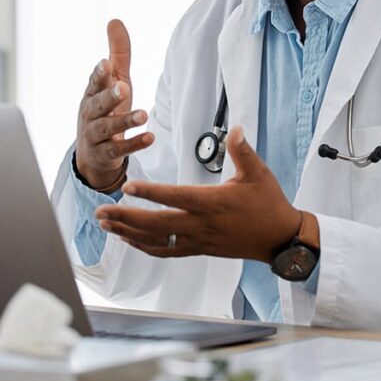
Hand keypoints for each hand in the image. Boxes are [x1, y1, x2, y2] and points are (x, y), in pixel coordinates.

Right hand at [76, 19, 153, 189]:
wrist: (93, 155)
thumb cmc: (105, 110)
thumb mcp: (114, 81)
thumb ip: (117, 54)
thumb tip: (115, 21)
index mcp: (92, 94)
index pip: (94, 82)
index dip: (99, 74)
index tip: (105, 64)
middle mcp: (90, 114)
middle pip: (98, 104)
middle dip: (109, 96)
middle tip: (124, 88)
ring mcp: (95, 136)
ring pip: (107, 128)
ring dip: (125, 121)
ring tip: (144, 115)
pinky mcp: (105, 154)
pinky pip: (118, 150)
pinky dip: (134, 144)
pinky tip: (149, 137)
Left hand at [94, 126, 301, 262]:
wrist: (279, 239)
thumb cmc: (269, 204)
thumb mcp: (259, 173)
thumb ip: (243, 150)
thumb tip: (236, 129)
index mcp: (213, 203)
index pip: (175, 197)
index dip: (150, 192)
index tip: (127, 187)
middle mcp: (202, 225)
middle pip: (156, 224)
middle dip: (125, 218)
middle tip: (101, 212)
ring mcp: (199, 240)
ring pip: (157, 241)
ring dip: (128, 233)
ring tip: (106, 225)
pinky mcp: (200, 249)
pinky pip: (167, 251)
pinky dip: (145, 246)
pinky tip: (130, 240)